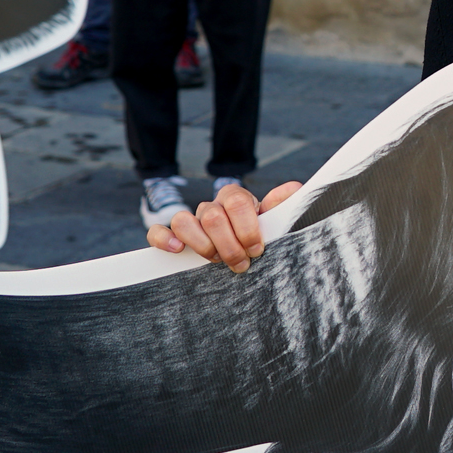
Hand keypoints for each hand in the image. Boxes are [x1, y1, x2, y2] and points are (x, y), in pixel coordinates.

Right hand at [147, 180, 300, 271]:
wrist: (243, 251)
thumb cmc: (258, 236)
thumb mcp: (273, 222)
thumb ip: (282, 206)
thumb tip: (294, 188)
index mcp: (235, 198)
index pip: (237, 201)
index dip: (247, 227)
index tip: (257, 249)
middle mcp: (212, 206)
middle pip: (212, 216)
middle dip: (229, 245)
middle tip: (241, 263)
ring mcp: (191, 220)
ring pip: (184, 220)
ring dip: (202, 244)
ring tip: (216, 260)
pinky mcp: (173, 236)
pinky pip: (158, 231)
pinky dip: (165, 239)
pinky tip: (177, 250)